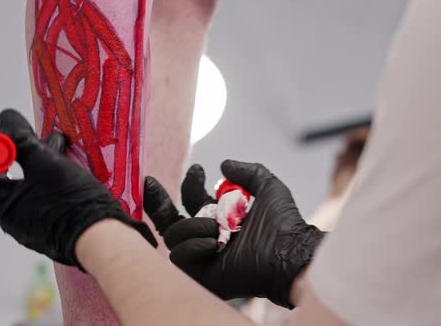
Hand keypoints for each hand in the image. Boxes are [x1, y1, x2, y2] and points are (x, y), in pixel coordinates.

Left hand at [0, 109, 155, 268]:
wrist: (103, 238)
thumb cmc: (71, 201)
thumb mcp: (46, 163)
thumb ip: (22, 139)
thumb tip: (4, 117)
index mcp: (2, 206)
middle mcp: (12, 218)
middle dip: (0, 153)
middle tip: (10, 135)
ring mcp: (33, 223)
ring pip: (23, 185)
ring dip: (31, 160)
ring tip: (54, 140)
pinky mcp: (53, 224)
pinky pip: (40, 195)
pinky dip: (46, 175)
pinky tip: (67, 160)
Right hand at [143, 161, 324, 307]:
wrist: (288, 253)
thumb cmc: (284, 224)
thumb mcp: (268, 187)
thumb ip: (249, 172)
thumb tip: (224, 164)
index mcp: (221, 220)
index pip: (192, 202)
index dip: (189, 184)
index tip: (199, 171)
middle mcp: (208, 237)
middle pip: (170, 221)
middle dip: (158, 202)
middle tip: (152, 184)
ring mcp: (203, 257)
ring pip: (173, 236)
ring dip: (193, 226)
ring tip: (216, 228)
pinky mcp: (202, 275)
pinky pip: (179, 257)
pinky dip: (193, 246)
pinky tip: (212, 244)